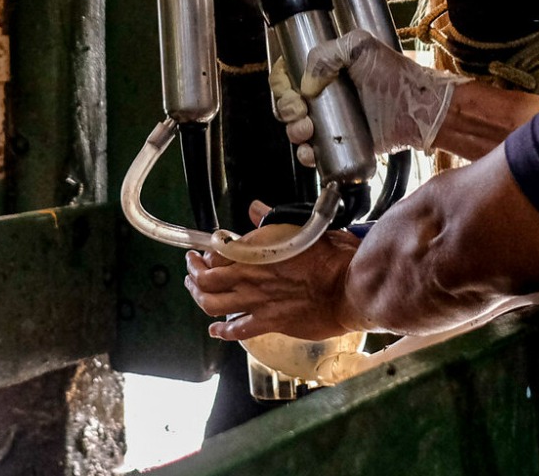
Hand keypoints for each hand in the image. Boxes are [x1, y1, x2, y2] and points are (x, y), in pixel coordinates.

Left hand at [184, 201, 364, 341]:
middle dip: (194, 273)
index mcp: (254, 249)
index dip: (206, 253)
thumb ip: (271, 219)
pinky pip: (237, 329)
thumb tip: (255, 207)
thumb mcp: (298, 226)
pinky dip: (223, 330)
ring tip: (196, 292)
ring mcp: (256, 300)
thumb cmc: (327, 255)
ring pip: (212, 303)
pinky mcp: (269, 321)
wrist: (346, 287)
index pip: (215, 252)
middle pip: (206, 279)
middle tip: (192, 269)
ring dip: (199, 298)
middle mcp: (249, 275)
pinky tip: (216, 329)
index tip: (205, 251)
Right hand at [272, 28, 465, 162]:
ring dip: (293, 132)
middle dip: (286, 110)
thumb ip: (327, 53)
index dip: (281, 85)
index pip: (285, 75)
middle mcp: (320, 94)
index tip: (292, 91)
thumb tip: (307, 84)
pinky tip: (311, 152)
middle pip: (285, 104)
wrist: (417, 108)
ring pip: (294, 129)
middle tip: (301, 113)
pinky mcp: (338, 143)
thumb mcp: (360, 47)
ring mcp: (328, 120)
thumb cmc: (393, 74)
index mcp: (321, 69)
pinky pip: (312, 152)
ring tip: (308, 131)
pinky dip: (306, 155)